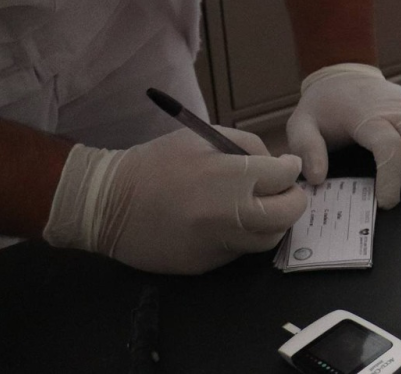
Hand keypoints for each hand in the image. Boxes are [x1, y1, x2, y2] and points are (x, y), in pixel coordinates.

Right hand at [43, 128, 306, 273]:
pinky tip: (228, 222)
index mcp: (231, 178)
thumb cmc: (157, 162)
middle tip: (284, 191)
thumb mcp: (203, 137)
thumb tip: (278, 165)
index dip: (290, 168)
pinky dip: (242, 237)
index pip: (286, 176)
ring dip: (272, 222)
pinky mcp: (203, 265)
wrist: (106, 204)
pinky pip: (238, 252)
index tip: (285, 166)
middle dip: (294, 200)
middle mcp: (230, 215)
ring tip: (260, 208)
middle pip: (288, 214)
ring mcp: (217, 244)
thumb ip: (248, 147)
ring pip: (268, 239)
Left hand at [286, 63, 400, 208]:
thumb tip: (318, 178)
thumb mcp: (301, 125)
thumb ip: (307, 151)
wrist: (343, 75)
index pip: (390, 147)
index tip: (386, 201)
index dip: (392, 178)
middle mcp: (396, 107)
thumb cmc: (323, 106)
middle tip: (396, 185)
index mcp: (367, 115)